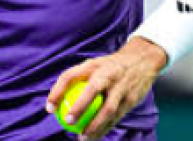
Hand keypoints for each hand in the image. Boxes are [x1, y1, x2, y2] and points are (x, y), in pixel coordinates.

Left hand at [46, 38, 166, 139]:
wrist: (142, 59)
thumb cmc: (110, 66)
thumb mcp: (95, 65)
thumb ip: (78, 78)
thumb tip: (56, 100)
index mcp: (93, 65)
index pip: (70, 75)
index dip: (57, 91)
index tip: (49, 109)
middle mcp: (107, 74)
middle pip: (91, 91)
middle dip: (79, 107)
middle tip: (68, 122)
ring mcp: (121, 86)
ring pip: (107, 109)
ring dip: (95, 125)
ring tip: (82, 137)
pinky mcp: (132, 98)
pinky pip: (117, 117)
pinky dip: (105, 128)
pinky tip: (96, 136)